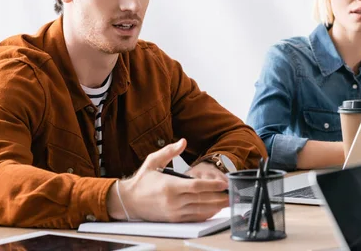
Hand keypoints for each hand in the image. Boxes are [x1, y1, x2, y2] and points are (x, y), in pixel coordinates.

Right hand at [106, 138, 228, 221]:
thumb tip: (183, 141)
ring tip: (227, 201)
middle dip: (219, 196)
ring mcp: (174, 212)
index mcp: (170, 186)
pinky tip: (214, 209)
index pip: (196, 186)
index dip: (212, 185)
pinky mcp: (174, 219)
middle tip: (232, 193)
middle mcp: (173, 201)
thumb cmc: (142, 180)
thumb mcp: (153, 160)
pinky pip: (194, 218)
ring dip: (216, 206)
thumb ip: (169, 151)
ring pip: (200, 210)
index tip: (224, 183)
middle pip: (202, 199)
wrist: (128, 201)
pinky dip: (206, 214)